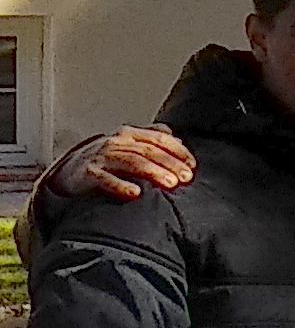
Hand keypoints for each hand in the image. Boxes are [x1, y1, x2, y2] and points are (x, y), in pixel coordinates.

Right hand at [77, 126, 198, 202]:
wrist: (69, 171)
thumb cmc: (106, 159)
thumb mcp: (129, 144)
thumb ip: (152, 140)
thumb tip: (177, 139)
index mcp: (129, 134)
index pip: (159, 138)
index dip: (178, 151)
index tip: (192, 165)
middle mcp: (116, 142)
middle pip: (148, 151)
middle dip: (170, 164)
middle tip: (185, 177)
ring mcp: (102, 157)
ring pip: (132, 162)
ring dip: (153, 173)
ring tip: (170, 184)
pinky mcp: (88, 173)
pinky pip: (106, 179)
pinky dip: (121, 186)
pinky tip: (136, 193)